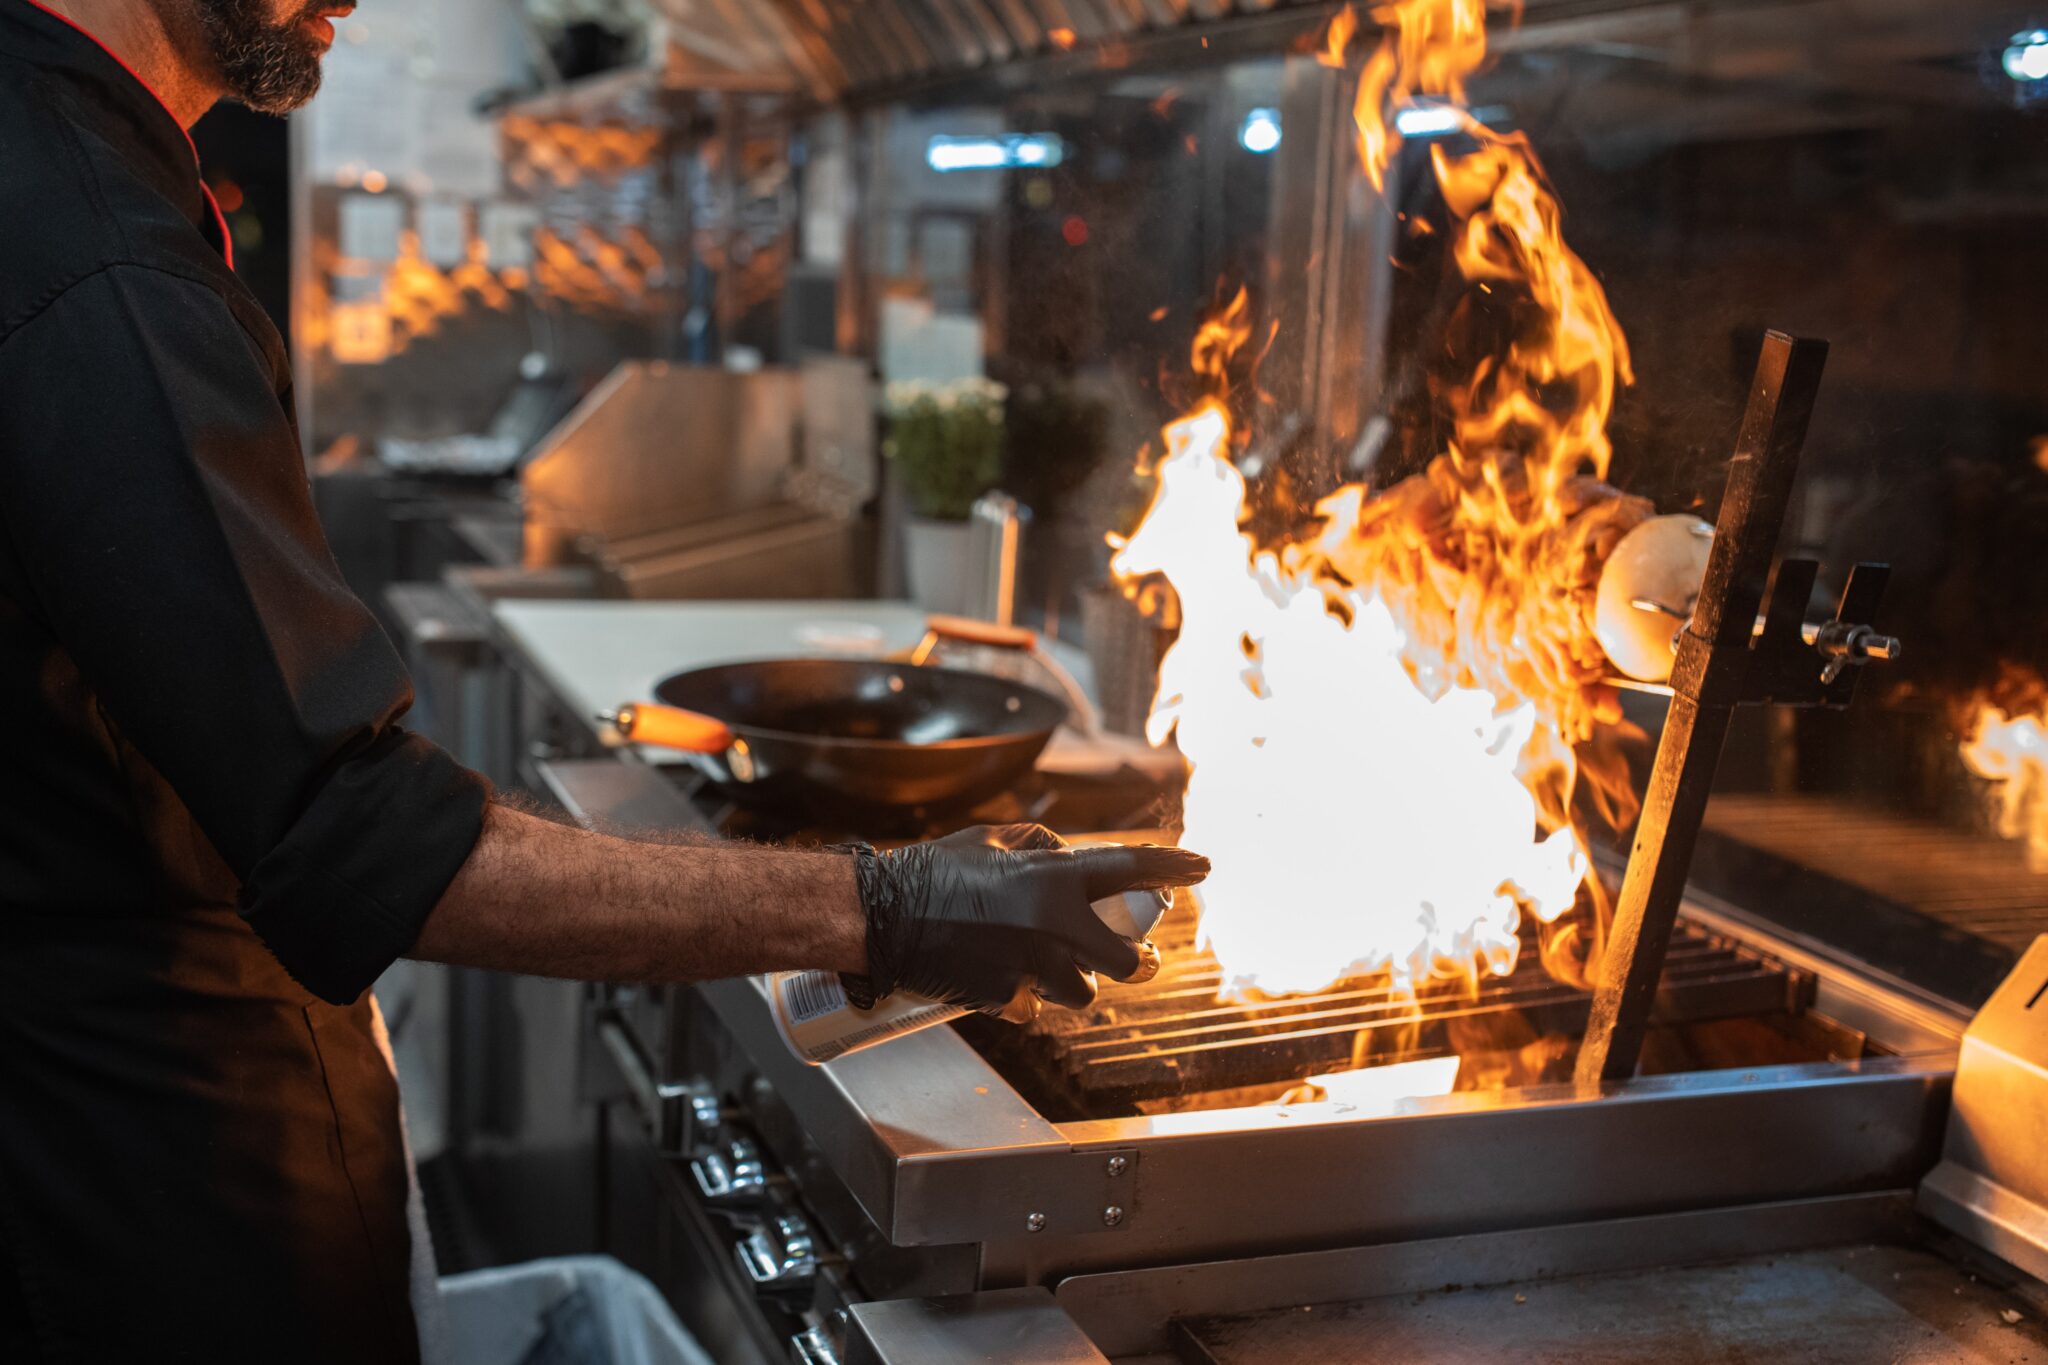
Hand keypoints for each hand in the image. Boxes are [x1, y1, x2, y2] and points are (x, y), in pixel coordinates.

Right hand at [846, 824, 1207, 1017]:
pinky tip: (1003, 978)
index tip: (1202, 865)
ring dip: (1073, 981)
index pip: (1129, 868)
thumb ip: (1040, 846)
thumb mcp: (991, 841)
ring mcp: (1030, 966)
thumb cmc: (933, 872)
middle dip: (1139, 960)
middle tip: (1141, 957)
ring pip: (1082, 992)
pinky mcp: (1005, 998)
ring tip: (1047, 965)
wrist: (883, 916)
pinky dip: (1026, 997)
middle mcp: (1051, 925)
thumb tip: (1068, 857)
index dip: (1172, 865)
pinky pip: (1034, 1007)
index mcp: (1051, 877)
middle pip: (1126, 960)